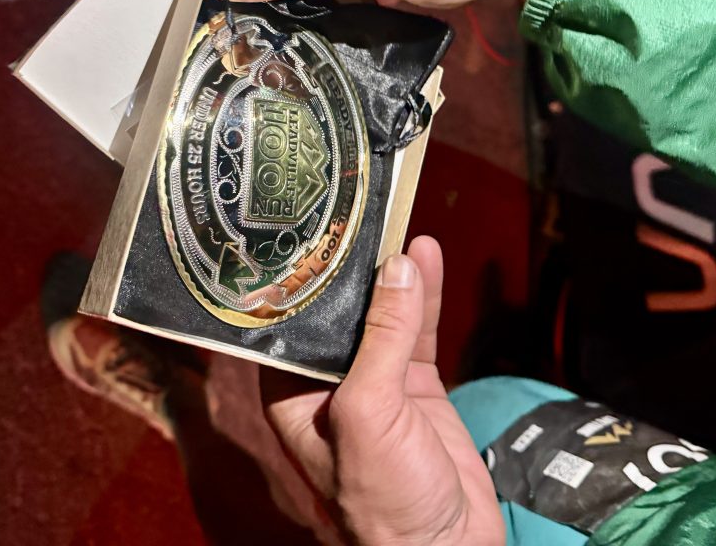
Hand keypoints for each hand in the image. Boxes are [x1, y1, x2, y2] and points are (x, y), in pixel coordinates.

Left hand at [260, 237, 503, 544]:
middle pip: (339, 310)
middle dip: (350, 267)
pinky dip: (425, 294)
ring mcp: (376, 382)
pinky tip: (427, 257)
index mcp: (293, 391)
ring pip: (382, 312)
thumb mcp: (369, 412)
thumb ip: (382, 340)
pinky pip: (420, 329)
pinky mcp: (416, 387)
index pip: (289, 320)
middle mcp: (329, 381)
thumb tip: (397, 272)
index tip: (311, 228)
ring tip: (396, 221)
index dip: (301, 276)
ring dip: (392, 273)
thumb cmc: (382, 503)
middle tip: (359, 212)